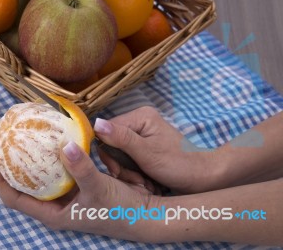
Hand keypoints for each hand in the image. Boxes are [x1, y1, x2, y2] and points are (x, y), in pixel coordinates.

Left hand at [0, 142, 161, 241]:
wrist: (144, 213)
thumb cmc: (119, 210)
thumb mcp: (98, 189)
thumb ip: (81, 168)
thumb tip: (66, 145)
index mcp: (53, 213)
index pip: (14, 199)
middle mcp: (56, 204)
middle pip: (23, 186)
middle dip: (11, 166)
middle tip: (3, 142)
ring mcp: (67, 193)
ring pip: (42, 175)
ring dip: (32, 159)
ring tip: (23, 137)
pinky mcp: (78, 183)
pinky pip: (61, 166)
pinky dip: (55, 155)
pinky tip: (53, 139)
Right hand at [94, 107, 217, 193]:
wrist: (204, 177)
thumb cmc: (178, 164)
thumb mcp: (147, 153)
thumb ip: (121, 138)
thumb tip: (96, 124)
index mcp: (140, 116)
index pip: (106, 130)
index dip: (107, 152)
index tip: (116, 171)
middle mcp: (139, 122)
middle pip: (111, 143)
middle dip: (119, 164)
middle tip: (134, 180)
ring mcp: (141, 134)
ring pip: (118, 154)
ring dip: (126, 171)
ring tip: (141, 182)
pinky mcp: (144, 147)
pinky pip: (127, 158)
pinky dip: (132, 171)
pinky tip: (143, 180)